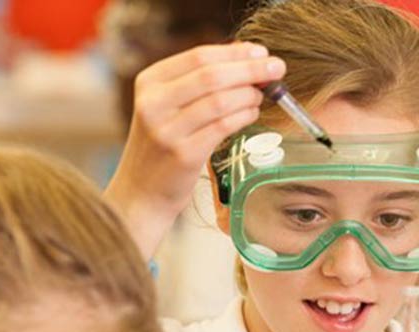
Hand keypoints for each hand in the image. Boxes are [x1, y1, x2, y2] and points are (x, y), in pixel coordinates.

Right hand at [104, 42, 285, 255]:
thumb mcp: (167, 106)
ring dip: (249, 95)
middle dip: (250, 69)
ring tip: (263, 95)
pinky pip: (222, 127)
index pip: (198, 56)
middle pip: (211, 75)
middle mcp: (154, 103)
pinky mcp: (183, 154)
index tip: (262, 52)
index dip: (235, 53)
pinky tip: (253, 114)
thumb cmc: (162, 145)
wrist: (141, 191)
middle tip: (277, 67)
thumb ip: (197, 82)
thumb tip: (245, 56)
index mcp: (149, 82)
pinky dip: (244, 116)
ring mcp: (167, 129)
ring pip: (219, 101)